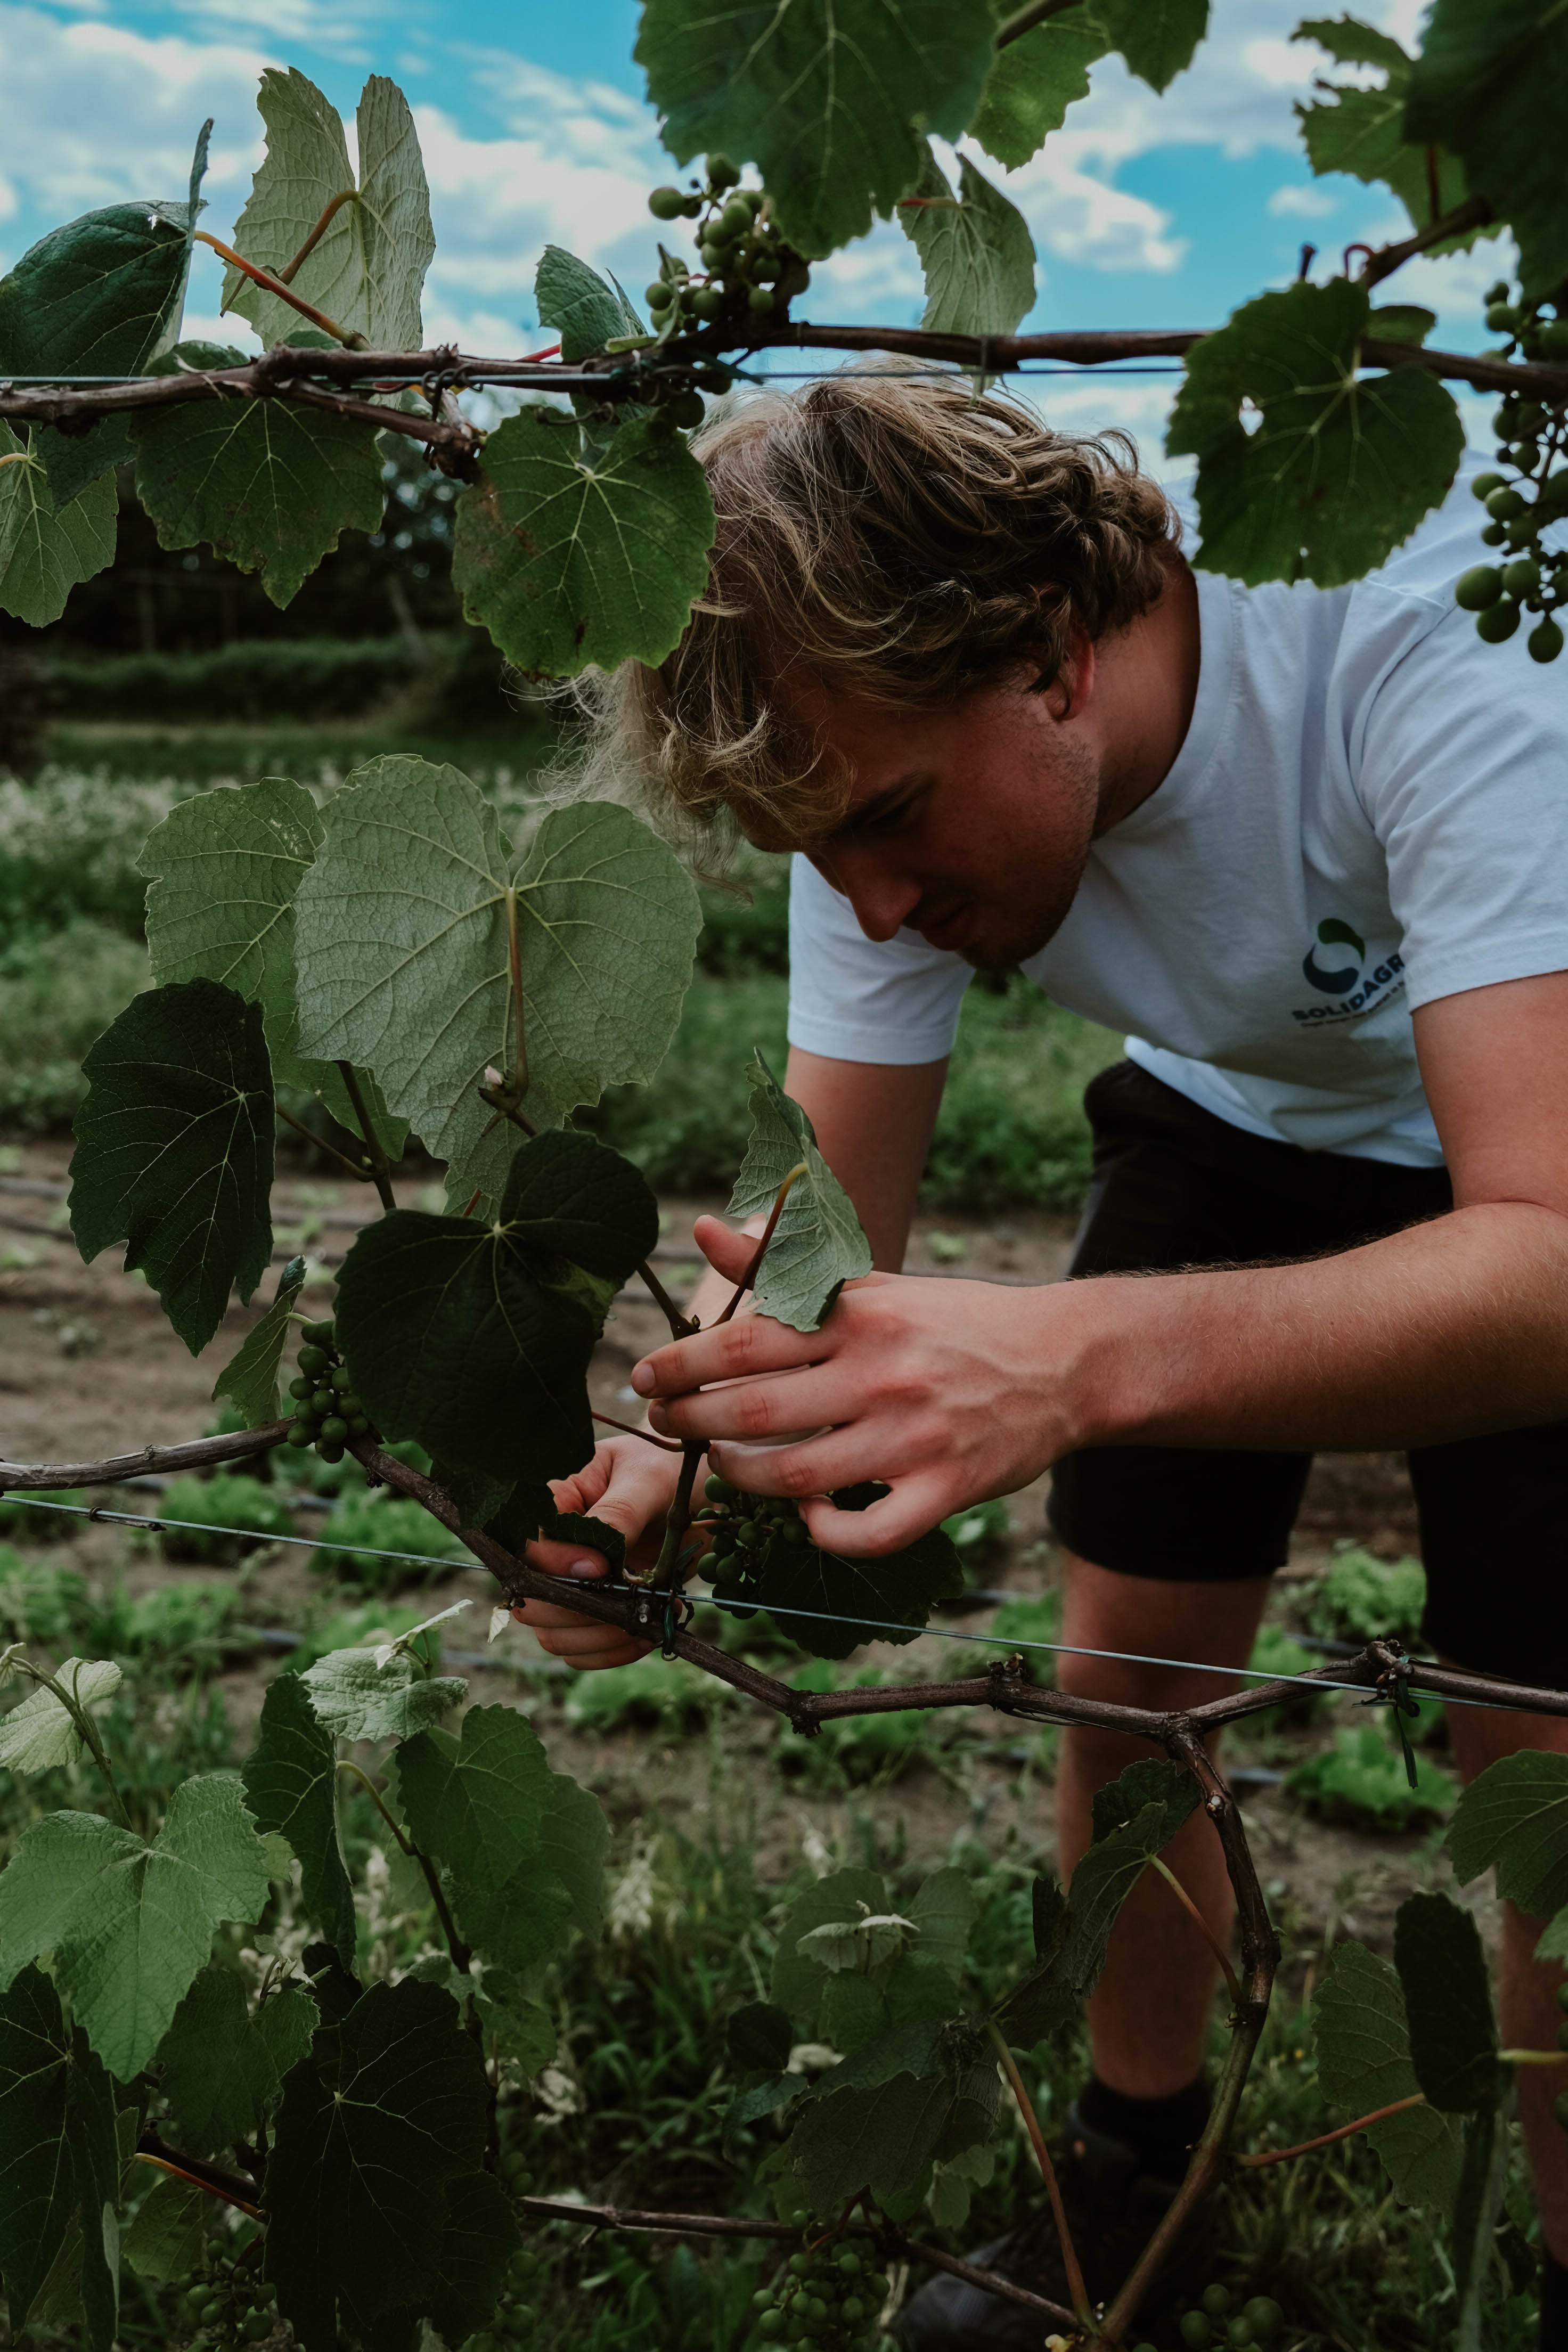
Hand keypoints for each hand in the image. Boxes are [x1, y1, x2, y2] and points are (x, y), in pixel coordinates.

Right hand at [514, 1434, 681, 1669]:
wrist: (704, 1492)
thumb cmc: (670, 1470)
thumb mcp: (648, 1479)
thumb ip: (619, 1513)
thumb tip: (594, 1560)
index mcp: (557, 1505)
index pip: (529, 1546)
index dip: (556, 1565)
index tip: (602, 1568)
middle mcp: (556, 1551)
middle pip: (533, 1601)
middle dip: (579, 1611)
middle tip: (630, 1601)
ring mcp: (576, 1587)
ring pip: (554, 1635)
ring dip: (600, 1637)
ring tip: (647, 1618)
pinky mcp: (600, 1611)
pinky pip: (585, 1650)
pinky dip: (615, 1651)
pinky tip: (649, 1632)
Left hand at [631, 1216, 1080, 1554]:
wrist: (1062, 1362)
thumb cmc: (953, 1322)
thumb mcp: (874, 1283)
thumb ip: (784, 1265)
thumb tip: (705, 1230)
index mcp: (861, 1316)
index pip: (746, 1339)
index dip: (682, 1362)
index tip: (646, 1376)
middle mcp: (882, 1374)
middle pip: (755, 1411)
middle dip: (691, 1421)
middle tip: (665, 1424)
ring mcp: (914, 1438)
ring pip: (795, 1476)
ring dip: (741, 1478)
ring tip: (722, 1465)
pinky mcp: (946, 1491)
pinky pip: (867, 1532)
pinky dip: (824, 1531)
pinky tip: (807, 1514)